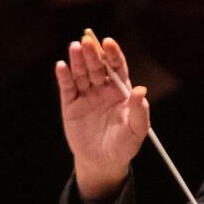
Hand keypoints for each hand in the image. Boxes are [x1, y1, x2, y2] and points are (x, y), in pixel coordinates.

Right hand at [56, 35, 149, 201]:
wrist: (104, 162)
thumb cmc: (124, 145)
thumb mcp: (137, 131)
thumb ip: (140, 111)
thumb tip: (141, 91)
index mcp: (120, 90)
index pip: (117, 66)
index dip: (113, 54)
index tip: (108, 43)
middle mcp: (102, 88)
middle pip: (97, 66)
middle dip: (92, 53)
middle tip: (87, 42)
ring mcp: (86, 95)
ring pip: (81, 73)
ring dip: (77, 60)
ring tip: (75, 47)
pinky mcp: (71, 104)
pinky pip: (67, 88)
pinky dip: (64, 76)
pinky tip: (62, 66)